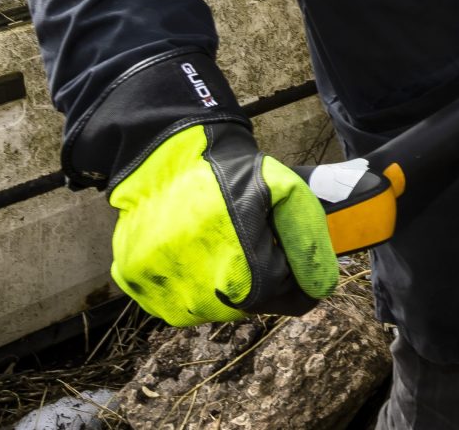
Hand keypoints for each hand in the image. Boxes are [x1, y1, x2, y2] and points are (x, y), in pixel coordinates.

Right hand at [64, 52, 338, 324]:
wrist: (167, 154)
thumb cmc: (232, 174)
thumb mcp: (286, 192)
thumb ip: (308, 241)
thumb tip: (321, 287)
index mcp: (247, 280)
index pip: (292, 301)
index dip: (299, 276)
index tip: (288, 250)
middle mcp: (203, 300)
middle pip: (252, 304)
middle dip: (260, 275)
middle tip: (249, 233)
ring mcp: (166, 295)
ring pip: (212, 303)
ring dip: (222, 279)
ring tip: (218, 235)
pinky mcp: (137, 284)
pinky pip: (173, 294)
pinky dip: (185, 275)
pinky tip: (187, 242)